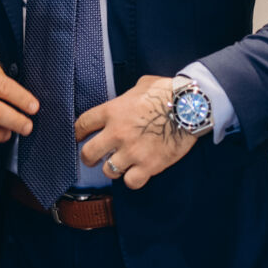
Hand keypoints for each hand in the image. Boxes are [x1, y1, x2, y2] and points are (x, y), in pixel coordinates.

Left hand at [75, 75, 198, 189]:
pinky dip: (133, 179)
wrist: (190, 107)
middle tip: (92, 158)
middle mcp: (117, 133)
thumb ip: (127, 96)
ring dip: (113, 168)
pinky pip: (131, 182)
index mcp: (113, 111)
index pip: (83, 124)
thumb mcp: (141, 86)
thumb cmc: (167, 92)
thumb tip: (126, 100)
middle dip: (88, 157)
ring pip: (108, 171)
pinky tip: (137, 173)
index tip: (78, 137)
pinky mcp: (149, 165)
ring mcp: (132, 151)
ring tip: (121, 164)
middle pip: (88, 154)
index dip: (77, 132)